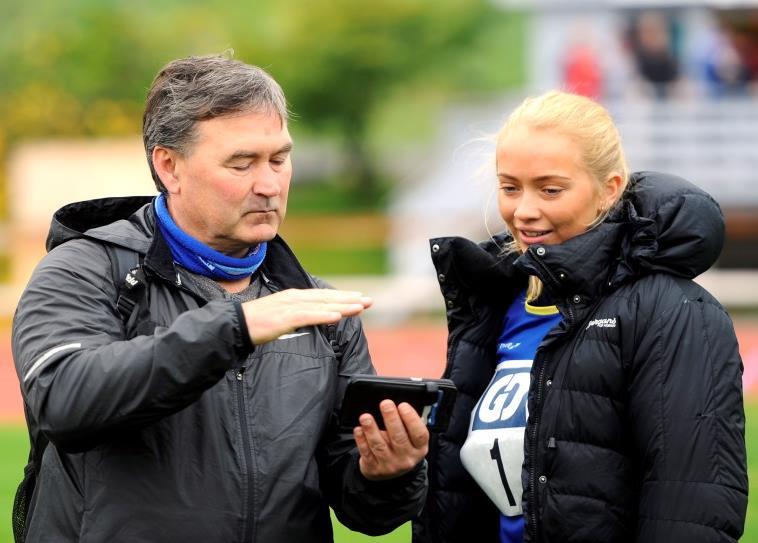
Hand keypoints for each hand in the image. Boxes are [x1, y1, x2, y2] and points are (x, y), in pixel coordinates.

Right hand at [240, 288, 371, 344]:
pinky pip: (308, 316)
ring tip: (360, 307)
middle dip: (349, 299)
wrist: (233, 325)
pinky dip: (324, 316)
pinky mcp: (284, 318)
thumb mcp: (280, 318)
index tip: (359, 298)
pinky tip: (337, 317)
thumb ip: (295, 317)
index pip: (322, 296)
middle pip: (327, 298)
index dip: (342, 297)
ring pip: (322, 305)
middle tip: (369, 300)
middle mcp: (294, 298)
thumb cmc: (255, 324)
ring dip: (342, 306)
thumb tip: (309, 320)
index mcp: (293, 297)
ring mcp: (289, 307)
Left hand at [353, 400, 428, 480]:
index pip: (419, 434)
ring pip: (379, 446)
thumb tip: (397, 406)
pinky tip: (359, 430)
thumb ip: (407, 424)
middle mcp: (406, 458)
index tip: (403, 406)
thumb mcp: (412, 439)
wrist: (389, 472)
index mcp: (419, 448)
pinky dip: (361, 440)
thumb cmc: (401, 448)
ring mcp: (389, 465)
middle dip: (391, 419)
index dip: (412, 419)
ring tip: (366, 417)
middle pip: (399, 438)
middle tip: (385, 404)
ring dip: (371, 430)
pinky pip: (366, 452)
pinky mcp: (374, 468)